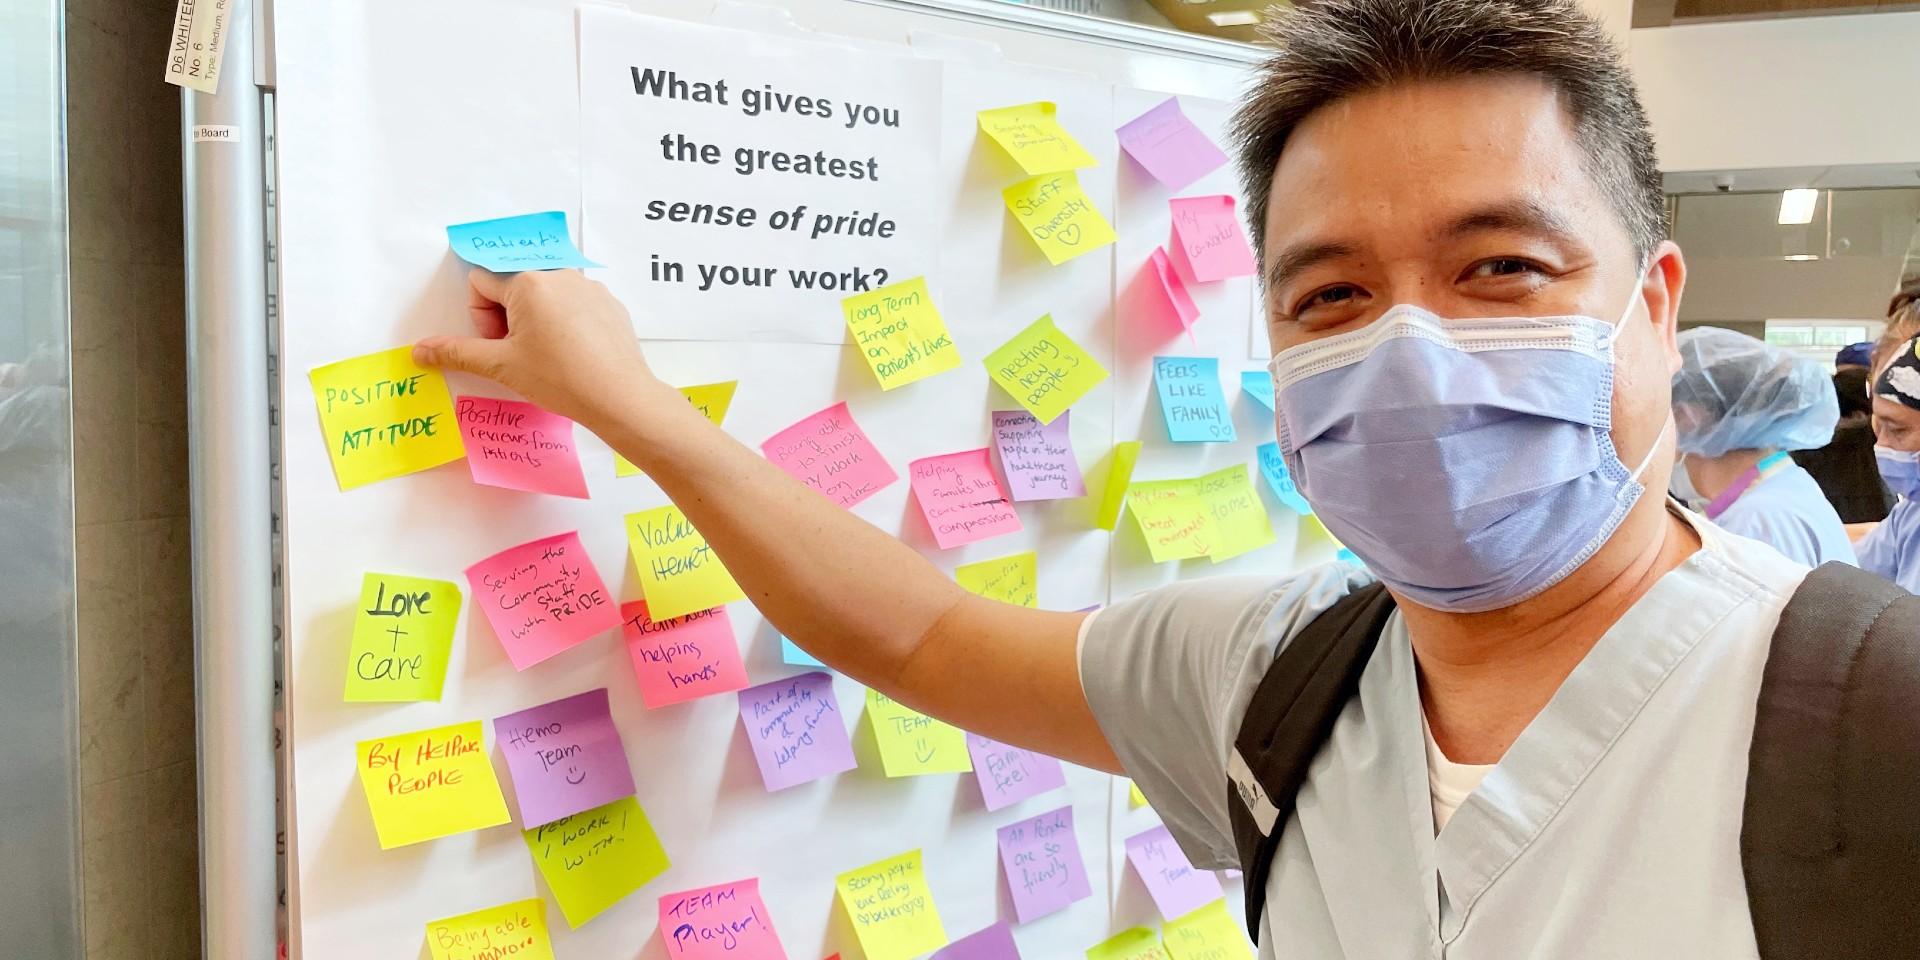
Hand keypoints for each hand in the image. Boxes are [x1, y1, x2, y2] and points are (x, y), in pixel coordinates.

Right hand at [413, 269, 673, 431]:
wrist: (620, 397)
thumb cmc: (560, 378)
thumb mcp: (501, 365)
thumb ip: (457, 352)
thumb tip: (420, 350)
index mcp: (528, 281)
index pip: (480, 282)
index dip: (481, 317)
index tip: (500, 345)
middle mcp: (559, 274)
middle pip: (512, 286)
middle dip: (508, 318)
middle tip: (522, 353)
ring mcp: (588, 286)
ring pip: (544, 296)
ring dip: (535, 321)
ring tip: (549, 356)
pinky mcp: (609, 303)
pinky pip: (573, 304)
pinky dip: (565, 324)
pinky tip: (574, 354)